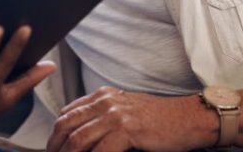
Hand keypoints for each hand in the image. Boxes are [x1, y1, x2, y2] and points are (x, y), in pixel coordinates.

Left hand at [47, 87, 205, 151]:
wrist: (188, 118)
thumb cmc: (160, 119)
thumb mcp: (126, 111)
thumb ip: (104, 117)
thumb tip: (83, 136)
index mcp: (103, 95)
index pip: (67, 113)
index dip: (55, 133)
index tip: (53, 149)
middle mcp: (105, 101)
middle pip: (66, 125)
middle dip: (55, 146)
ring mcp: (115, 115)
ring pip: (78, 140)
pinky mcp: (127, 130)